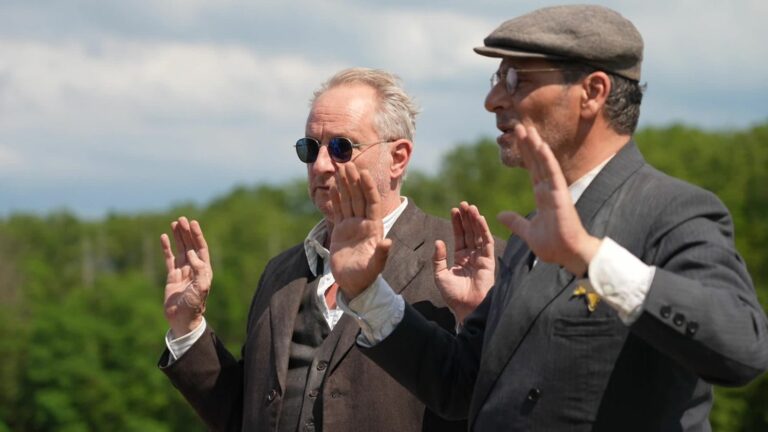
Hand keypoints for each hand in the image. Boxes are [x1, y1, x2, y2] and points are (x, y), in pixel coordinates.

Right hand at [160, 217, 212, 336]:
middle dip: (187, 232)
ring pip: (180, 250)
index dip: (197, 235)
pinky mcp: (172, 276)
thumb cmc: (194, 305)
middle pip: (190, 245)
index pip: (201, 248)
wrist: (182, 320)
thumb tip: (192, 254)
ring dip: (178, 237)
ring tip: (174, 223)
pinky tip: (163, 237)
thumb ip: (199, 270)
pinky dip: (166, 248)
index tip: (193, 223)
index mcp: (204, 270)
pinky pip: (169, 259)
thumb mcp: (201, 288)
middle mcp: (194, 268)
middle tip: (182, 219)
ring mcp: (183, 272)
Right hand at [329, 163, 391, 299]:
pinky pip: (338, 211)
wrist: (354, 285)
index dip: (368, 188)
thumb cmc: (366, 277)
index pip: (372, 202)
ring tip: (340, 167)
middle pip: (359, 197)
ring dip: (344, 185)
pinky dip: (335, 199)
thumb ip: (381, 254)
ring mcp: (352, 226)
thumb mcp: (374, 267)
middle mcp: (363, 223)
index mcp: (374, 228)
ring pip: (348, 200)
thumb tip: (388, 242)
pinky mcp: (341, 231)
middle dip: (354, 180)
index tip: (364, 172)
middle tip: (347, 162)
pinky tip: (332, 187)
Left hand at [433, 202, 495, 322]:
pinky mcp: (489, 261)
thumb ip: (438, 258)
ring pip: (479, 235)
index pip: (460, 236)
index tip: (454, 210)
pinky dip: (484, 230)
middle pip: (470, 232)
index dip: (457, 223)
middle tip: (463, 203)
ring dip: (475, 220)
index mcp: (460, 258)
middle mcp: (472, 256)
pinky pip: (487, 243)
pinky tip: (479, 219)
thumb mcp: (440, 275)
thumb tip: (438, 241)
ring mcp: (481, 258)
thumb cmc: (453, 295)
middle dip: (467, 218)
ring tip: (471, 207)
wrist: (466, 308)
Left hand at [497, 124, 600, 275]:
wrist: (567, 255)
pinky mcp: (560, 195)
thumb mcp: (528, 232)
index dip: (525, 154)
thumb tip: (500, 215)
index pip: (532, 170)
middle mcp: (548, 190)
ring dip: (535, 145)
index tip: (516, 139)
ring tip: (527, 129)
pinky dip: (547, 159)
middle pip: (536, 162)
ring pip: (544, 163)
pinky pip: (552, 173)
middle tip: (519, 126)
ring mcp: (555, 191)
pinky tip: (540, 145)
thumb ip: (515, 222)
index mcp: (542, 196)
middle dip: (528, 144)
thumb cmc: (553, 245)